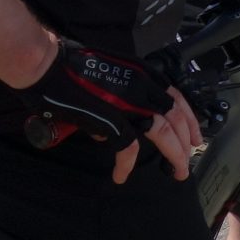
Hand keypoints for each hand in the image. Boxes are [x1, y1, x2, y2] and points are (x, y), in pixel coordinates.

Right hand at [19, 39, 196, 180]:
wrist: (45, 64)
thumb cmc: (67, 67)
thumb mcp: (108, 76)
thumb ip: (118, 98)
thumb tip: (108, 130)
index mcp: (143, 74)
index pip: (176, 98)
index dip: (188, 119)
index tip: (194, 135)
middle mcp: (141, 85)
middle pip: (176, 118)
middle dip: (187, 141)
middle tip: (189, 159)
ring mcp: (127, 101)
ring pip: (163, 133)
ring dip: (174, 154)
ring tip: (177, 171)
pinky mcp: (109, 117)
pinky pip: (127, 147)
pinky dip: (127, 164)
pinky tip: (121, 176)